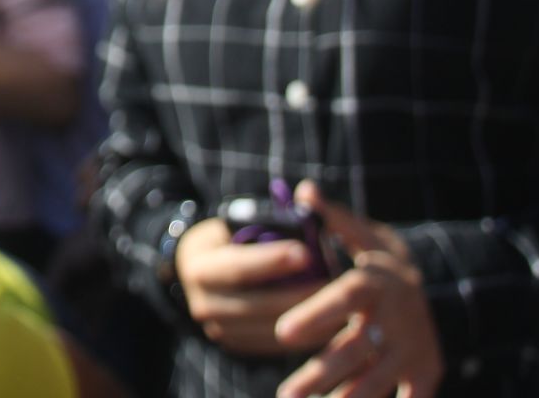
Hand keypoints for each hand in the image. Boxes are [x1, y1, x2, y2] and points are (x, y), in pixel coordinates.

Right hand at [174, 216, 327, 355]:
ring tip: (339, 303)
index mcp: (199, 265)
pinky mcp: (236, 345)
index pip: (237, 266)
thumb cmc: (231, 238)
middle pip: (256, 304)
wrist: (206, 271)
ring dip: (306, 317)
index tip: (306, 253)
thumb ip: (273, 214)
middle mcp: (202, 301)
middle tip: (336, 284)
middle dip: (298, 294)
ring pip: (269, 328)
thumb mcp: (239, 220)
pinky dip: (303, 335)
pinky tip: (330, 322)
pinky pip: (274, 346)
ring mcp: (218, 328)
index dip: (271, 261)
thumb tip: (310, 193)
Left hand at [274, 182, 443, 397]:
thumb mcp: (365, 235)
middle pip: (357, 348)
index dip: (317, 313)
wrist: (438, 292)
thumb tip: (303, 191)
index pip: (348, 296)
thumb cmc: (382, 265)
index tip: (282, 333)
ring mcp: (412, 349)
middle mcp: (397, 317)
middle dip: (321, 373)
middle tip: (286, 395)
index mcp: (379, 281)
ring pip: (376, 380)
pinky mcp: (424, 374)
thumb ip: (333, 218)